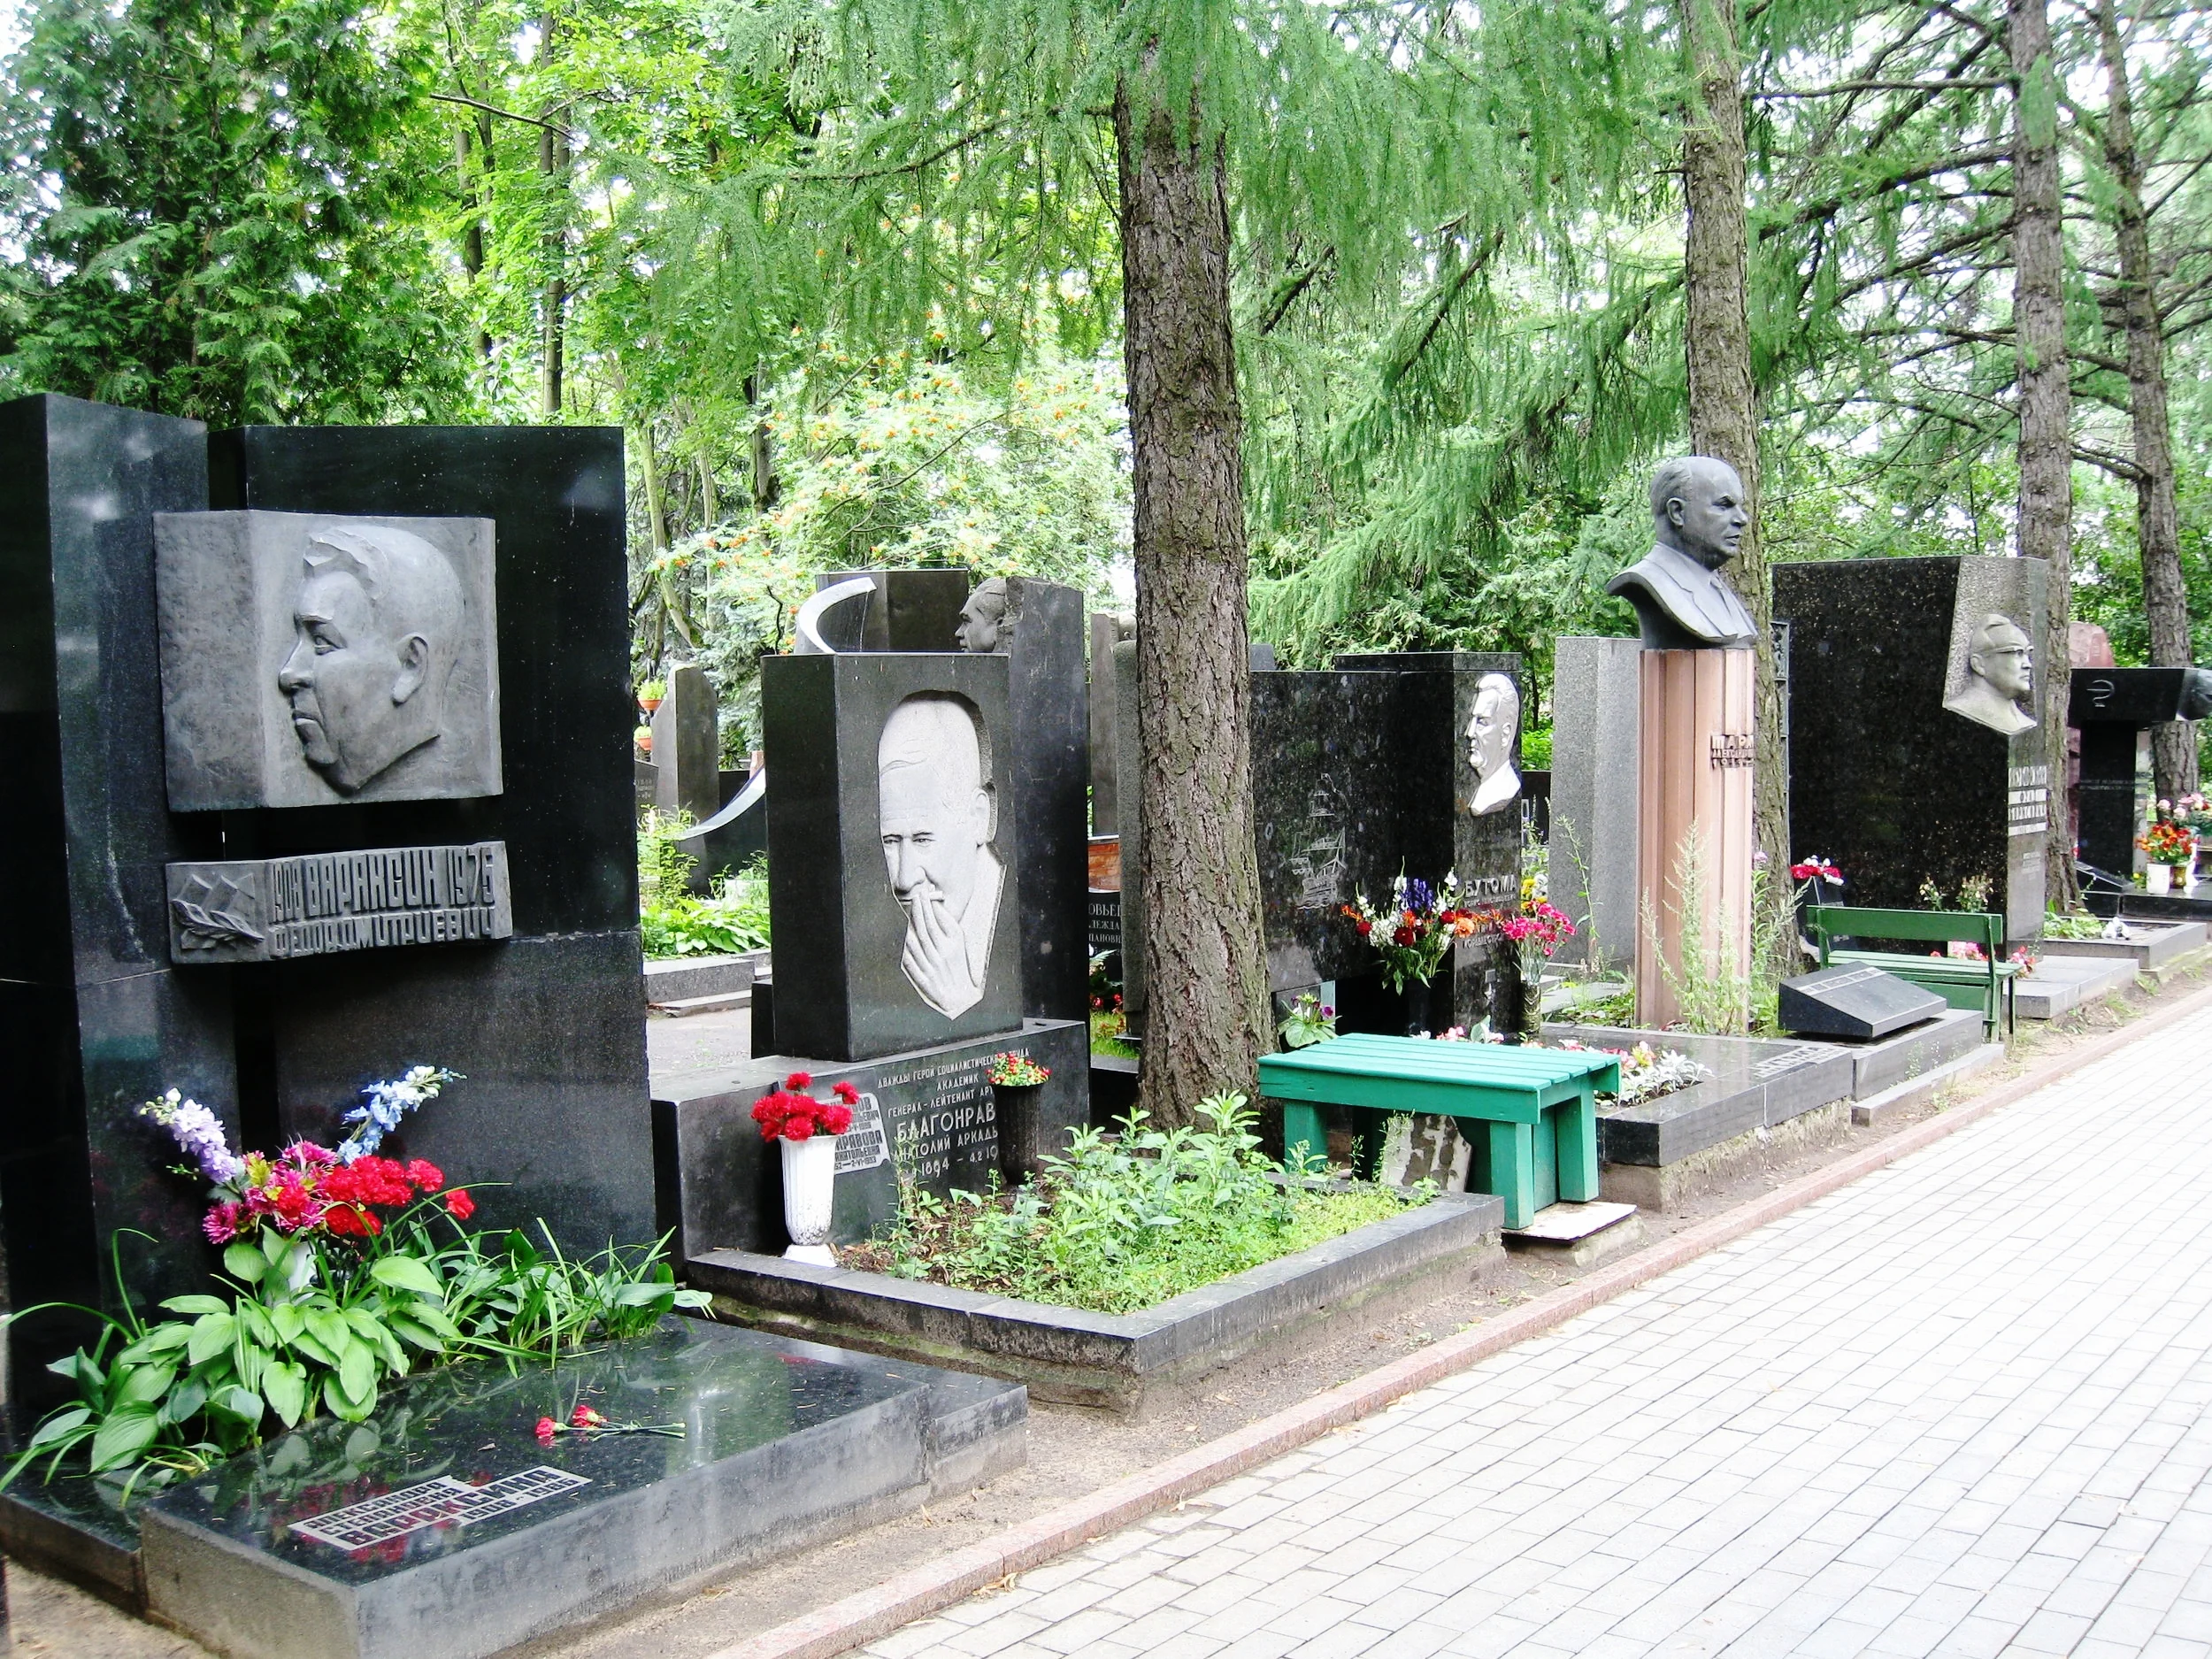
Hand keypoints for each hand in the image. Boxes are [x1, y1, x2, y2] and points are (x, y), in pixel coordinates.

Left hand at [901, 881, 983, 1015]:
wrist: (959, 995)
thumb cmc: (958, 963)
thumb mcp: (960, 941)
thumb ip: (947, 923)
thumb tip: (935, 904)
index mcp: (953, 945)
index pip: (935, 921)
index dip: (926, 906)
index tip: (923, 893)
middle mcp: (942, 955)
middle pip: (923, 929)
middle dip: (917, 911)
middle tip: (914, 897)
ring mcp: (932, 968)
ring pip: (914, 943)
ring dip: (909, 927)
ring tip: (910, 915)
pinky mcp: (924, 980)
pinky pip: (909, 961)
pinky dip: (906, 949)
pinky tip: (906, 938)